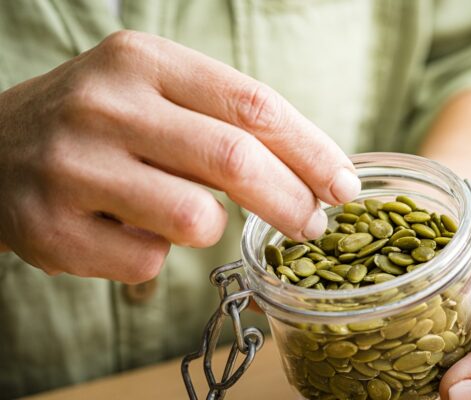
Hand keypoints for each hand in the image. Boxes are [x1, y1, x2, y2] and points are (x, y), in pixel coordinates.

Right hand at [0, 30, 359, 282]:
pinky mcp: (50, 228)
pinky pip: (148, 261)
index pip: (254, 105)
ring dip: (209, 227)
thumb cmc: (101, 123)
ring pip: (195, 219)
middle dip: (291, 201)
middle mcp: (105, 105)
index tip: (343, 185)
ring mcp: (72, 166)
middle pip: (235, 159)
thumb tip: (315, 172)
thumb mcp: (156, 91)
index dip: (311, 151)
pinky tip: (126, 229)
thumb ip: (226, 120)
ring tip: (182, 212)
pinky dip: (156, 255)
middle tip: (313, 224)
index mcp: (144, 61)